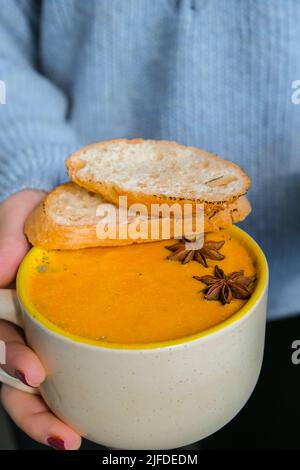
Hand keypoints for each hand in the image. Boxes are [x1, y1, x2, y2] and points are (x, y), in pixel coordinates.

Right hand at [0, 190, 80, 449]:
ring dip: (45, 417)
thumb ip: (8, 232)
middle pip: (9, 373)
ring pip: (28, 385)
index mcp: (3, 297)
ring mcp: (36, 332)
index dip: (9, 358)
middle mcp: (14, 321)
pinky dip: (66, 401)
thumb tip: (1, 271)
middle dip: (30, 406)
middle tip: (60, 428)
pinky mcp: (62, 336)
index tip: (33, 375)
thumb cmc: (41, 213)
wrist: (70, 216)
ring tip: (71, 439)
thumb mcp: (22, 210)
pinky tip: (84, 420)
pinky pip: (61, 373)